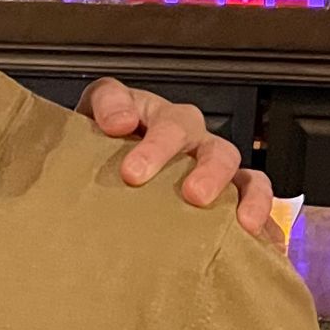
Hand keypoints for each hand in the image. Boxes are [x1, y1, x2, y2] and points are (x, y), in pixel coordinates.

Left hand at [79, 79, 274, 234]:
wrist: (116, 212)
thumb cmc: (103, 180)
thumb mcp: (78, 162)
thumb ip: (71, 147)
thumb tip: (105, 133)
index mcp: (132, 117)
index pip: (117, 97)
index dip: (115, 105)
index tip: (113, 126)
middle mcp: (175, 131)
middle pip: (178, 123)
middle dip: (161, 145)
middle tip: (137, 175)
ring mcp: (207, 159)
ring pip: (225, 155)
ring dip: (216, 177)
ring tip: (202, 201)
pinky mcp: (233, 190)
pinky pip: (253, 192)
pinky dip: (259, 210)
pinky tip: (253, 233)